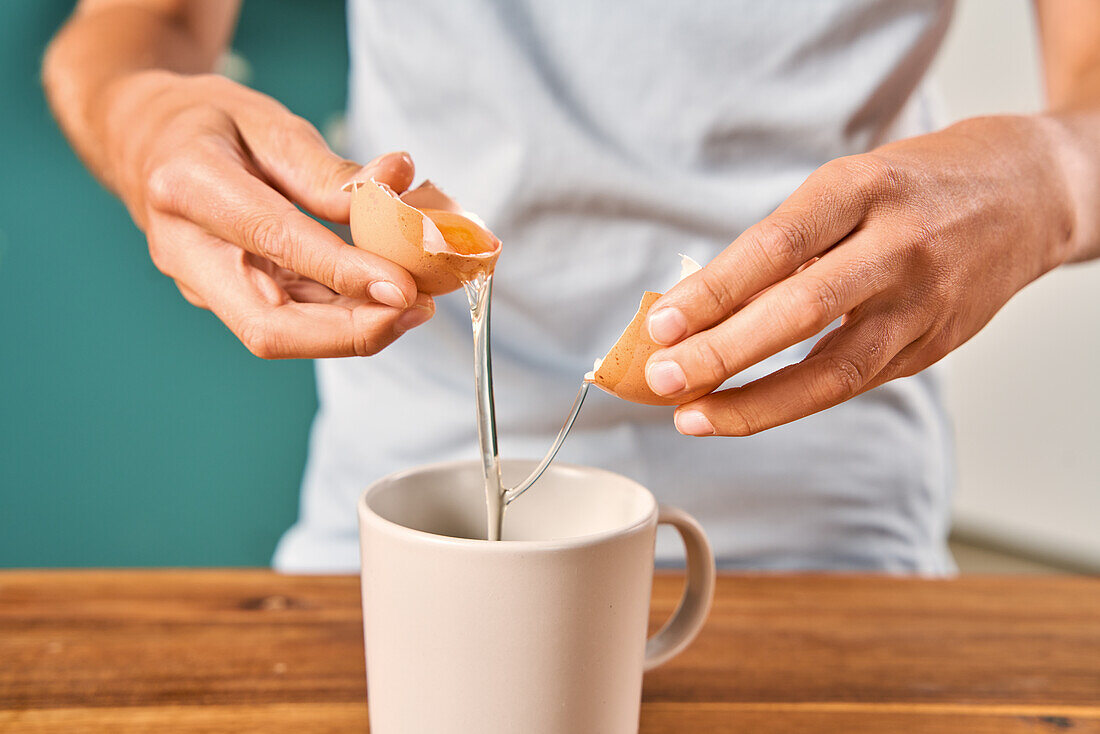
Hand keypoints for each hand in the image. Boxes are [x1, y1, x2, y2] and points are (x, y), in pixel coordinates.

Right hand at [100, 71, 432, 358]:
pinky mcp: (228, 299)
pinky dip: (343, 318)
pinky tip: (388, 301)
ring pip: (282, 335)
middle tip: (416, 309)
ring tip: (417, 304)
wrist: (143, 142)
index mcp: (186, 186)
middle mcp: (186, 251)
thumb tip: (396, 184)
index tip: (403, 285)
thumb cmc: (205, 123)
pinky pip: (290, 322)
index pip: (274, 241)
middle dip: (350, 332)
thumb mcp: (266, 121)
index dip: (343, 272)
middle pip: (268, 325)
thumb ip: (328, 167)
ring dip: (356, 330)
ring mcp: (203, 284)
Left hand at [643, 115, 1076, 435]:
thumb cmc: (916, 186)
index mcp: (865, 187)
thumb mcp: (849, 185)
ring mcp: (925, 301)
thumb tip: (700, 306)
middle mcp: (900, 244)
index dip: (714, 290)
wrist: (1030, 193)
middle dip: (722, 352)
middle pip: (800, 309)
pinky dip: (793, 400)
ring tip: (694, 415)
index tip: (663, 323)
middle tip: (663, 377)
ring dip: (754, 401)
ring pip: (833, 369)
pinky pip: (854, 382)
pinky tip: (746, 408)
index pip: (776, 245)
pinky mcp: (936, 344)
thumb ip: (784, 243)